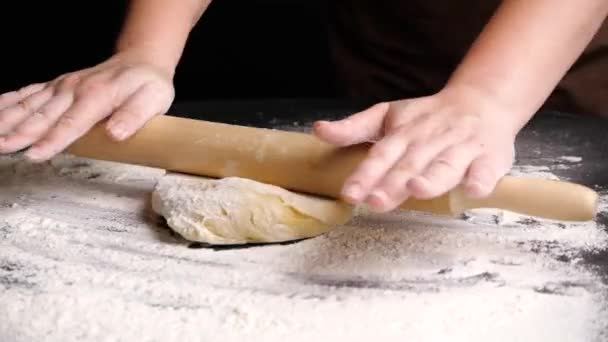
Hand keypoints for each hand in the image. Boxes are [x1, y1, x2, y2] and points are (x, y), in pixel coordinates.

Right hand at [0, 51, 174, 161]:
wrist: (141, 60)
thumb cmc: (149, 84)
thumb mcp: (154, 100)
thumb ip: (134, 117)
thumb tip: (115, 134)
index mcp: (97, 96)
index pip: (71, 123)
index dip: (52, 140)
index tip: (34, 154)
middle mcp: (74, 89)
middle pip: (43, 116)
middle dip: (19, 133)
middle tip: (1, 147)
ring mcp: (63, 87)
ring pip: (29, 105)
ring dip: (8, 120)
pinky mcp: (57, 86)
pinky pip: (29, 93)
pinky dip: (9, 102)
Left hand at [313, 86, 516, 211]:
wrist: (482, 101)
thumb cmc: (427, 117)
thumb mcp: (387, 116)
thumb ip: (354, 128)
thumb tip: (318, 130)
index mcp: (403, 133)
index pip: (380, 154)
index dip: (365, 174)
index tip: (350, 193)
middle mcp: (430, 141)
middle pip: (409, 164)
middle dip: (392, 183)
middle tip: (374, 202)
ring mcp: (460, 149)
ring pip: (445, 166)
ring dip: (432, 178)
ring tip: (417, 189)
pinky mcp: (489, 158)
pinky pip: (486, 170)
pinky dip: (481, 179)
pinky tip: (473, 189)